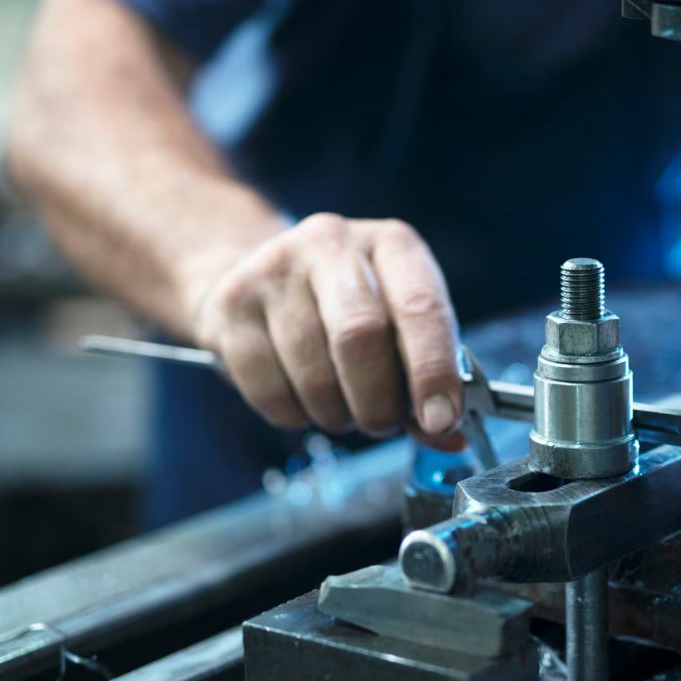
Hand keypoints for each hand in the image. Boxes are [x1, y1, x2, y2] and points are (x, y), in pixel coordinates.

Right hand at [188, 214, 464, 448]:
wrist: (258, 279)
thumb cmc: (347, 311)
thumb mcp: (397, 329)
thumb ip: (425, 381)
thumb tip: (450, 438)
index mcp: (392, 245)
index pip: (421, 306)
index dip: (433, 371)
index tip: (440, 421)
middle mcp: (332, 243)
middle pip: (360, 335)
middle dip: (378, 400)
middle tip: (381, 424)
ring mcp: (274, 269)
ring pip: (313, 372)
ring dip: (335, 414)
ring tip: (340, 408)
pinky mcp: (230, 304)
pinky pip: (268, 389)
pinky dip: (293, 415)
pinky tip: (301, 400)